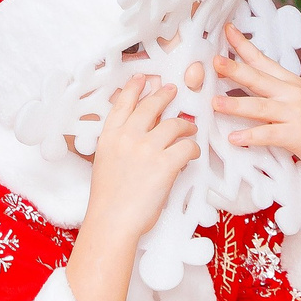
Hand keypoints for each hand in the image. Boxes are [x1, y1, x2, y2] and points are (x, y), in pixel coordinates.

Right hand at [85, 74, 197, 241]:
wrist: (112, 222)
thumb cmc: (108, 201)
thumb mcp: (107, 164)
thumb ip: (121, 146)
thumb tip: (145, 135)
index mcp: (109, 137)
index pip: (123, 104)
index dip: (134, 88)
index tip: (143, 78)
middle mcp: (127, 137)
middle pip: (150, 106)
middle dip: (164, 95)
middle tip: (172, 90)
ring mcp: (147, 149)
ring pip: (174, 124)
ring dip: (186, 126)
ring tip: (191, 129)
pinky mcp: (165, 164)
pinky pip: (187, 146)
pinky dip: (193, 148)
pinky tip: (193, 153)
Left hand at [213, 26, 300, 177]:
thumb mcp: (296, 100)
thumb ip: (272, 90)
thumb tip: (243, 80)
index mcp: (289, 82)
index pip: (262, 60)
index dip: (243, 45)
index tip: (226, 30)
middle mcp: (292, 93)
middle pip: (258, 78)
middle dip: (235, 69)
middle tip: (214, 62)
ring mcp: (295, 113)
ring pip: (260, 106)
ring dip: (236, 105)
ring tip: (214, 103)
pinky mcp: (297, 135)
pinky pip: (269, 134)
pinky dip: (251, 136)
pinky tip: (234, 138)